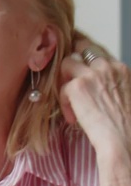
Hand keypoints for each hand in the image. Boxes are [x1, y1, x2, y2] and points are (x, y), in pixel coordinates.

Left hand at [60, 35, 130, 151]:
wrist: (124, 140)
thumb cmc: (125, 124)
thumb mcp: (124, 94)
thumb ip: (110, 82)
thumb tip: (92, 82)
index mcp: (121, 68)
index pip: (98, 50)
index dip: (84, 54)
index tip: (76, 63)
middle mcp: (107, 67)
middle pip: (82, 46)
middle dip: (71, 59)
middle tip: (66, 77)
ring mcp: (92, 74)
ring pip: (67, 62)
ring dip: (65, 80)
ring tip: (71, 101)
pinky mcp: (77, 86)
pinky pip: (61, 87)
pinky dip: (64, 103)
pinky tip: (73, 118)